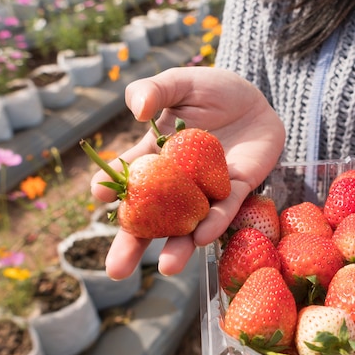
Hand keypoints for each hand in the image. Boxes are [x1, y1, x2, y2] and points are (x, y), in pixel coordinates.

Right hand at [90, 67, 284, 278]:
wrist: (257, 97)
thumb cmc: (213, 89)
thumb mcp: (180, 83)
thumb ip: (155, 90)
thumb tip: (136, 110)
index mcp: (156, 156)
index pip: (130, 178)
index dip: (112, 188)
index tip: (97, 198)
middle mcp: (178, 181)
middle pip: (153, 217)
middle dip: (134, 243)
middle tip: (116, 271)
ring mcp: (207, 189)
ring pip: (189, 223)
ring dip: (179, 246)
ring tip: (166, 268)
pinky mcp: (238, 189)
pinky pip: (225, 209)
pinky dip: (214, 222)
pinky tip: (202, 238)